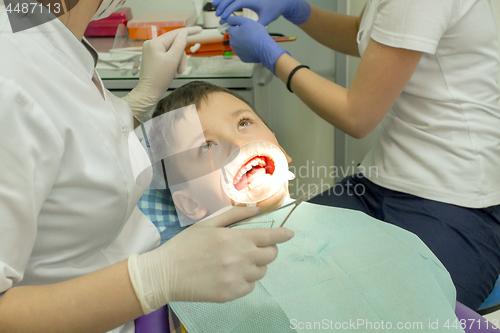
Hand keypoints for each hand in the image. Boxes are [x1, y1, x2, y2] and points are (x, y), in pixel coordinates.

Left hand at [122, 26, 201, 122]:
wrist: (148, 93)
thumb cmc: (159, 78)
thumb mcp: (173, 60)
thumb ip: (180, 44)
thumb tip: (184, 32)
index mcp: (155, 43)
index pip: (175, 33)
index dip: (189, 32)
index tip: (200, 30)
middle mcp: (152, 45)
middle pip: (175, 45)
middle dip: (181, 57)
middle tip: (180, 70)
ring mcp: (152, 52)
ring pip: (173, 52)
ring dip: (178, 63)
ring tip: (175, 74)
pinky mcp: (154, 59)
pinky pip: (169, 57)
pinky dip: (173, 65)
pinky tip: (172, 74)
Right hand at [128, 206, 294, 313]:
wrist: (165, 273)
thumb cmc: (185, 245)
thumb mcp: (208, 223)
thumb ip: (235, 215)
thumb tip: (257, 210)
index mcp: (235, 239)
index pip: (270, 236)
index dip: (283, 234)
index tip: (289, 234)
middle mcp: (240, 259)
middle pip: (271, 255)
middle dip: (268, 249)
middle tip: (256, 247)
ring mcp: (237, 278)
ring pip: (261, 271)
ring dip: (256, 264)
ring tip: (237, 261)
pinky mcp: (231, 294)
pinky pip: (250, 286)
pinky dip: (245, 279)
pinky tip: (230, 274)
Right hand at [213, 0, 310, 25]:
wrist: (280, 0)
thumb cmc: (274, 9)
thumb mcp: (266, 19)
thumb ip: (257, 25)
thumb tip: (250, 33)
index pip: (237, 3)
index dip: (229, 10)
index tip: (223, 18)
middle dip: (222, 5)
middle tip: (217, 15)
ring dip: (221, 0)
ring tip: (213, 5)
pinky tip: (220, 2)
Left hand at [226, 17, 287, 73]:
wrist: (265, 49)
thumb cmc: (257, 33)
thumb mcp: (247, 21)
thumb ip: (235, 19)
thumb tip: (227, 19)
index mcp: (233, 33)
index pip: (230, 28)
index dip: (236, 26)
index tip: (244, 27)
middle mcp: (232, 43)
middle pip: (234, 37)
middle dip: (239, 35)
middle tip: (250, 34)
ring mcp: (237, 52)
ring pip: (238, 45)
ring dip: (243, 42)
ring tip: (252, 41)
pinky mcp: (242, 58)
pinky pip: (243, 52)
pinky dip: (247, 50)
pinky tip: (253, 48)